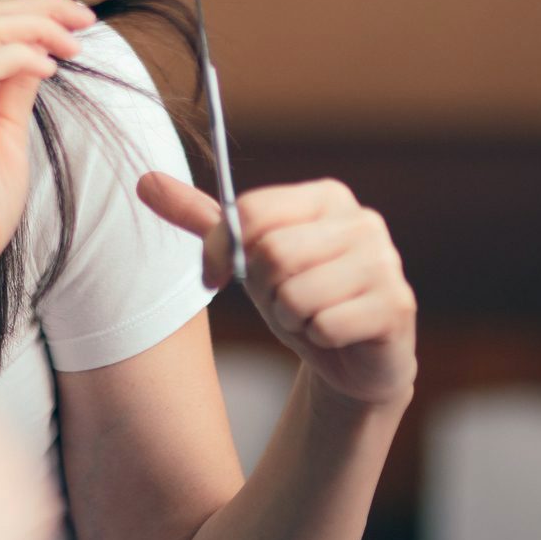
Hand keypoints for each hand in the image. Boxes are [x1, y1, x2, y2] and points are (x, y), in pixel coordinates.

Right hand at [0, 0, 94, 324]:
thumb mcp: (3, 140)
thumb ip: (14, 96)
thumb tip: (40, 57)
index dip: (36, 10)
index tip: (79, 21)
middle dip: (44, 5)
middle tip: (86, 20)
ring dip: (38, 25)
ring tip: (73, 46)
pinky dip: (22, 56)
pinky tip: (50, 71)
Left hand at [138, 172, 417, 409]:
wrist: (352, 359)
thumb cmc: (296, 297)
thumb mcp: (245, 258)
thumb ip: (200, 219)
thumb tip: (143, 180)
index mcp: (326, 197)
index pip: (250, 213)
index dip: (223, 251)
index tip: (221, 274)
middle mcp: (362, 221)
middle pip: (271, 253)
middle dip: (263, 291)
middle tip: (281, 302)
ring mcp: (386, 262)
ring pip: (296, 293)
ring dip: (289, 318)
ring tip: (309, 317)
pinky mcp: (396, 305)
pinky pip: (324, 324)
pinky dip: (316, 338)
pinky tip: (334, 334)